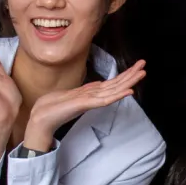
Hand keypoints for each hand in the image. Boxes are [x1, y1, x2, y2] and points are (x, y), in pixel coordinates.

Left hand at [22, 61, 146, 151]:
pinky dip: (117, 95)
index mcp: (90, 93)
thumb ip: (83, 90)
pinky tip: (128, 91)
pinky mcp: (86, 105)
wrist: (40, 119)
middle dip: (131, 75)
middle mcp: (93, 97)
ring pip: (114, 90)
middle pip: (116, 84)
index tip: (136, 67)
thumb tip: (93, 86)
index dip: (124, 75)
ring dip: (129, 82)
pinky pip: (105, 99)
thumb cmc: (51, 107)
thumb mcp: (69, 93)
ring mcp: (91, 101)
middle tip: (145, 65)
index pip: (111, 83)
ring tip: (142, 74)